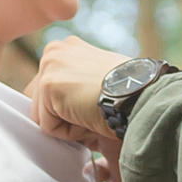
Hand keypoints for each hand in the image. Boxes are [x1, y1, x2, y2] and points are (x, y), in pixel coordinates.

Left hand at [28, 36, 129, 160]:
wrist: (142, 95)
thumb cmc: (132, 92)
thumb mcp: (101, 78)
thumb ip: (78, 85)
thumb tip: (67, 108)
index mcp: (66, 48)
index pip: (49, 90)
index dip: (69, 109)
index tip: (92, 106)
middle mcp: (53, 51)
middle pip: (40, 102)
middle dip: (64, 117)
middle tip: (92, 113)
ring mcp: (49, 66)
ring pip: (44, 117)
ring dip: (69, 126)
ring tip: (93, 114)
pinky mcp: (48, 85)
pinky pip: (49, 128)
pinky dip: (71, 133)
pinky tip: (90, 118)